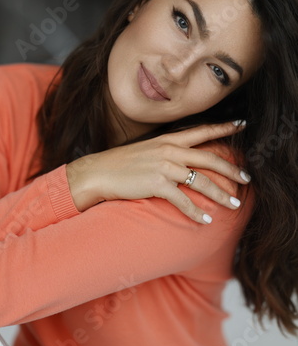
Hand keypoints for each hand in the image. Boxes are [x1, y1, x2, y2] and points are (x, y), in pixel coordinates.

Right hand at [66, 121, 250, 223]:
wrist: (99, 171)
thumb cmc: (121, 163)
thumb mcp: (147, 149)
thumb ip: (167, 151)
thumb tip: (183, 159)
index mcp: (168, 140)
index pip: (202, 131)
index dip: (223, 128)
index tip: (241, 125)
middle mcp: (169, 151)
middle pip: (209, 158)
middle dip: (231, 169)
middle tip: (246, 178)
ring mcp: (164, 167)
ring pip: (201, 181)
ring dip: (220, 195)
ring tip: (233, 205)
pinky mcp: (157, 184)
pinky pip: (183, 200)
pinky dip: (196, 212)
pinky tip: (206, 220)